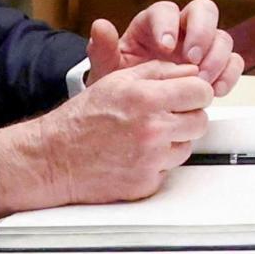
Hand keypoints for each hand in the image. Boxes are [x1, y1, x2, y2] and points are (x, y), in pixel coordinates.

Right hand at [0, 60, 214, 213]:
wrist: (53, 158)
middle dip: (186, 117)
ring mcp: (151, 159)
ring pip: (187, 146)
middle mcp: (152, 129)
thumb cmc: (81, 119)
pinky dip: (157, 163)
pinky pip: (169, 169)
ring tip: (144, 137)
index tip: (186, 96)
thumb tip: (191, 71)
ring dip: (173, 141)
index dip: (195, 92)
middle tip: (164, 117)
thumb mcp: (117, 81)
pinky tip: (135, 156)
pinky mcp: (146, 182)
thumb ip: (159, 71)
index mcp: (146, 98)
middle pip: (200, 120)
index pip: (201, 91)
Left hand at [90, 0, 242, 92]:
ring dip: (217, 58)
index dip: (168, 25)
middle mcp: (182, 30)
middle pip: (204, 11)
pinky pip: (233, 62)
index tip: (165, 47)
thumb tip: (100, 26)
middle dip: (202, 33)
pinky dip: (229, 75)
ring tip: (202, 82)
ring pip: (222, 36)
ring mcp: (202, 47)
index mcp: (153, 25)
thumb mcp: (107, 70)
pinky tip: (216, 90)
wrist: (134, 109)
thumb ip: (103, 50)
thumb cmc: (122, 85)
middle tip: (192, 59)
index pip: (166, 10)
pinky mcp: (216, 66)